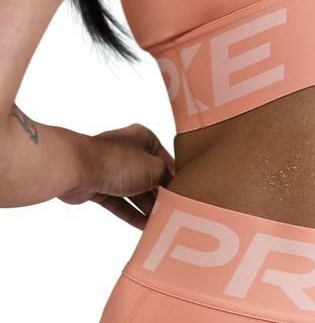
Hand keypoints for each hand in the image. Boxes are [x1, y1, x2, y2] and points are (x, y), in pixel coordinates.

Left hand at [58, 123, 174, 229]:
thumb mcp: (154, 168)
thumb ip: (166, 178)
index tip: (184, 194)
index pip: (165, 160)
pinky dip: (131, 213)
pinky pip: (120, 203)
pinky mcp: (99, 187)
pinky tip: (144, 226)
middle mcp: (129, 152)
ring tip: (161, 222)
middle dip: (160, 195)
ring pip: (135, 192)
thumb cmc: (118, 161)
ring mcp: (113, 170)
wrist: (77, 169)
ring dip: (147, 208)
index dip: (175, 178)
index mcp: (144, 139)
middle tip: (173, 211)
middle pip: (150, 177)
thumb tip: (172, 189)